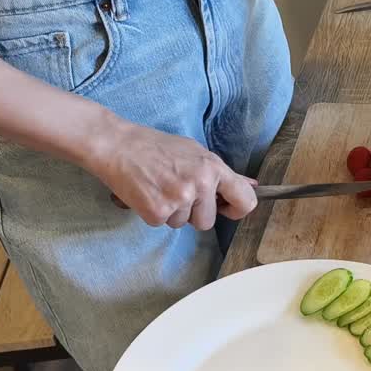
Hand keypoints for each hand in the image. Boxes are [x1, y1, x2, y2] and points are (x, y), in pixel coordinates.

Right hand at [84, 118, 256, 229]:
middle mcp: (200, 184)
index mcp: (213, 168)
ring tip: (160, 187)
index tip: (225, 208)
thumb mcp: (196, 152)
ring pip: (183, 224)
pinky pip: (163, 224)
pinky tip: (148, 193)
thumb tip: (252, 185)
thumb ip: (222, 173)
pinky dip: (155, 213)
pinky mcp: (158, 212)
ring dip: (172, 212)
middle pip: (208, 221)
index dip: (237, 210)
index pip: (246, 201)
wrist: (118, 146)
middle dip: (194, 212)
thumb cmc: (156, 147)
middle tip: (176, 189)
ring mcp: (179, 199)